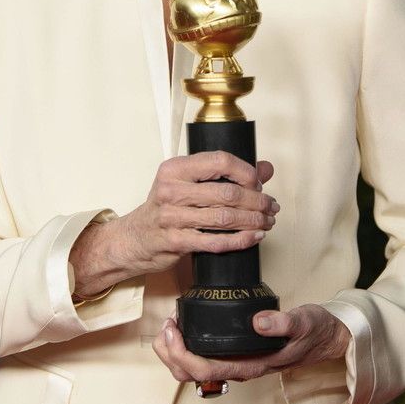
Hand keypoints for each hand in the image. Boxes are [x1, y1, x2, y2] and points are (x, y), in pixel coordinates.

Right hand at [113, 151, 277, 277]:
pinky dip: (241, 240)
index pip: (220, 161)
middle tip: (270, 206)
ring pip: (224, 218)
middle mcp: (171, 190)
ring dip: (253, 221)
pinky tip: (254, 237)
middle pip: (227, 193)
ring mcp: (172, 217)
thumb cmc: (165, 208)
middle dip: (257, 201)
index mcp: (175, 169)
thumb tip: (266, 168)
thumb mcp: (187, 183)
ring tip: (267, 221)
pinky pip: (216, 242)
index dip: (246, 172)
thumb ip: (225, 174)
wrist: (134, 238)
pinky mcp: (176, 242)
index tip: (258, 183)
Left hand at [152, 303, 350, 384]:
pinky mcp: (236, 354)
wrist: (327, 338)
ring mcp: (236, 363)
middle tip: (166, 325)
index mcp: (252, 366)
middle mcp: (240, 369)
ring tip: (170, 325)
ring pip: (193, 370)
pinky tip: (185, 325)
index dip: (182, 353)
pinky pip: (203, 358)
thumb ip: (284, 322)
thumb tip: (259, 321)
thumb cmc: (315, 331)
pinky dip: (186, 346)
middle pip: (191, 374)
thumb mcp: (304, 322)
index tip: (173, 329)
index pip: (206, 370)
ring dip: (174, 352)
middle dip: (170, 354)